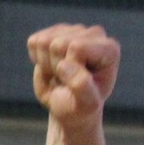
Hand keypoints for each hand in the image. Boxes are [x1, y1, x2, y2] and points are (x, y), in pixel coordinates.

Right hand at [28, 23, 117, 144]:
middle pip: (59, 41)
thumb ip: (81, 86)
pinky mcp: (55, 33)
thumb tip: (71, 62)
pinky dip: (36, 61)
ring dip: (45, 65)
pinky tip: (49, 71)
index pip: (76, 46)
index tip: (72, 86)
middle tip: (63, 86)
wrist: (69, 112)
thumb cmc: (81, 112)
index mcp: (110, 50)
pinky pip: (34, 42)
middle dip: (55, 67)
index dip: (67, 67)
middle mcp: (96, 35)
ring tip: (57, 80)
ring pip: (44, 41)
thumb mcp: (84, 107)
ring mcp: (75, 32)